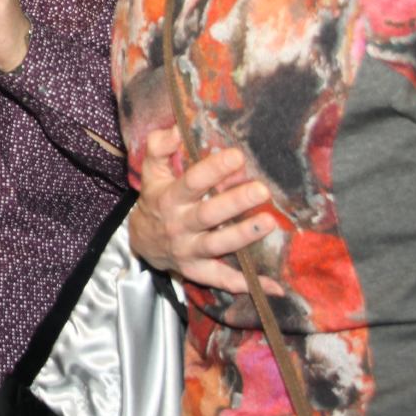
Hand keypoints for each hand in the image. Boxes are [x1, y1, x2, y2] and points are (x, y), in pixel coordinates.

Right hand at [129, 128, 281, 294]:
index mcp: (170, 198)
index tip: (237, 156)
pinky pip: (223, 280)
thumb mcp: (152, 173)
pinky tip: (274, 286)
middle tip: (262, 189)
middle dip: (235, 202)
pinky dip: (247, 285)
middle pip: (208, 214)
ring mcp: (189, 250)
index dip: (213, 170)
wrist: (141, 242)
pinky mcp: (197, 271)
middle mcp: (179, 225)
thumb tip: (176, 130)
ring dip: (243, 236)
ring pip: (217, 245)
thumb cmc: (156, 200)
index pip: (192, 182)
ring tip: (269, 223)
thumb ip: (158, 148)